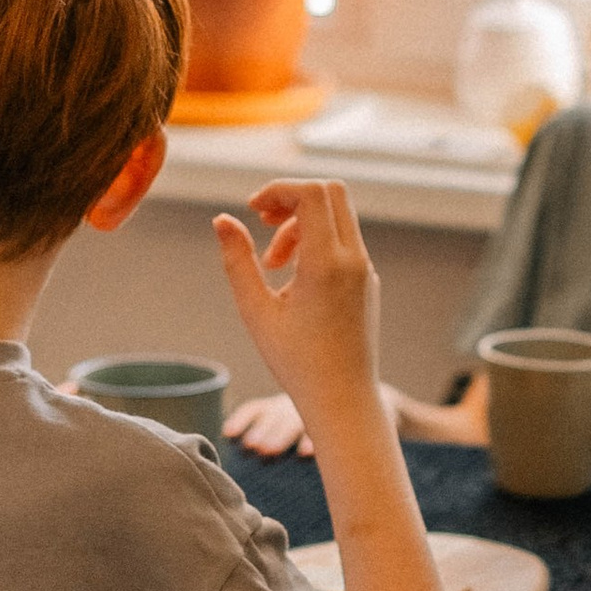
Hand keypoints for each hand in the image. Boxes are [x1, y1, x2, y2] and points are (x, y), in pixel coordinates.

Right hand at [211, 184, 381, 445]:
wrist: (343, 400)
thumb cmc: (296, 363)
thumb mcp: (255, 311)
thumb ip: (237, 261)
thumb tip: (222, 220)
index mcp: (327, 263)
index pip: (311, 193)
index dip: (278, 190)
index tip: (252, 211)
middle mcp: (354, 260)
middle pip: (331, 192)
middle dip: (293, 199)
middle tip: (263, 223)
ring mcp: (366, 270)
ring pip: (338, 217)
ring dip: (301, 225)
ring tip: (273, 263)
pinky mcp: (368, 282)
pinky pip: (344, 242)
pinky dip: (316, 243)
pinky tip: (293, 280)